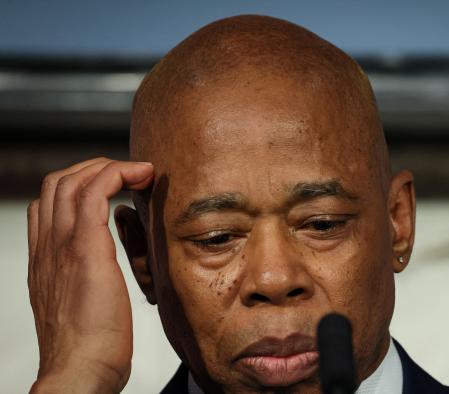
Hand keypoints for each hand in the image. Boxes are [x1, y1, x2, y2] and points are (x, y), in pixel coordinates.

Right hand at [27, 158, 153, 392]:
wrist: (80, 371)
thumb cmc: (89, 346)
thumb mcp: (80, 303)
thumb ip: (84, 277)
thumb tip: (103, 265)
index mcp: (44, 259)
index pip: (48, 204)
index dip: (78, 185)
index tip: (111, 186)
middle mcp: (47, 247)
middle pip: (56, 183)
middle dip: (93, 168)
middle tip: (127, 173)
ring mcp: (62, 246)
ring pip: (71, 181)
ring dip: (108, 166)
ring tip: (137, 171)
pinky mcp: (85, 250)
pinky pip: (94, 194)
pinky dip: (116, 175)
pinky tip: (138, 177)